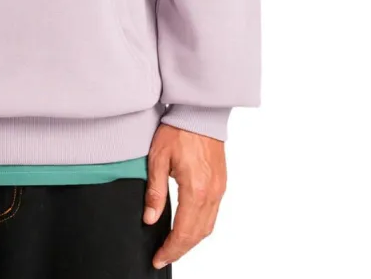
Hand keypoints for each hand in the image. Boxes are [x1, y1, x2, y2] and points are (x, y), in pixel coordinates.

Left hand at [143, 123, 226, 269]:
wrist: (199, 112)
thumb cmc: (178, 130)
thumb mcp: (158, 159)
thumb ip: (154, 191)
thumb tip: (149, 218)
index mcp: (195, 190)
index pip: (183, 232)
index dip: (170, 249)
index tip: (158, 258)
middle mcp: (211, 194)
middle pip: (197, 235)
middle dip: (180, 250)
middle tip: (163, 257)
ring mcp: (219, 189)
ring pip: (208, 227)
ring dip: (192, 241)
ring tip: (174, 247)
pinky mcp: (221, 183)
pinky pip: (213, 214)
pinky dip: (201, 227)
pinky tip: (188, 227)